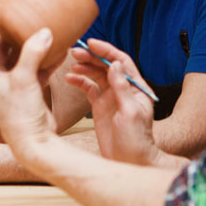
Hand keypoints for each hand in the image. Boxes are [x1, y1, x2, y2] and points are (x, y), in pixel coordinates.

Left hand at [0, 1, 57, 155]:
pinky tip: (60, 50)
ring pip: (21, 57)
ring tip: (44, 29)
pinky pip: (36, 69)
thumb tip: (44, 32)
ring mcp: (13, 85)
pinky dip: (47, 60)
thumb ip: (32, 53)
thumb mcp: (24, 79)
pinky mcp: (29, 92)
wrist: (34, 144)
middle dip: (13, 32)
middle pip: (2, 48)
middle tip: (24, 16)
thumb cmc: (20, 116)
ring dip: (33, 45)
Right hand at [67, 39, 158, 164]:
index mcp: (136, 87)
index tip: (91, 44)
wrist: (131, 161)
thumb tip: (114, 64)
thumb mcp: (130, 113)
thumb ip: (122, 88)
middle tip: (74, 52)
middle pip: (106, 65)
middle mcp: (123, 89)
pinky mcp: (99, 106)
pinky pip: (88, 88)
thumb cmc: (136, 140)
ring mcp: (110, 97)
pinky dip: (79, 82)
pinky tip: (69, 78)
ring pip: (96, 75)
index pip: (121, 61)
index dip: (106, 51)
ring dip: (84, 67)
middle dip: (91, 57)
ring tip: (70, 64)